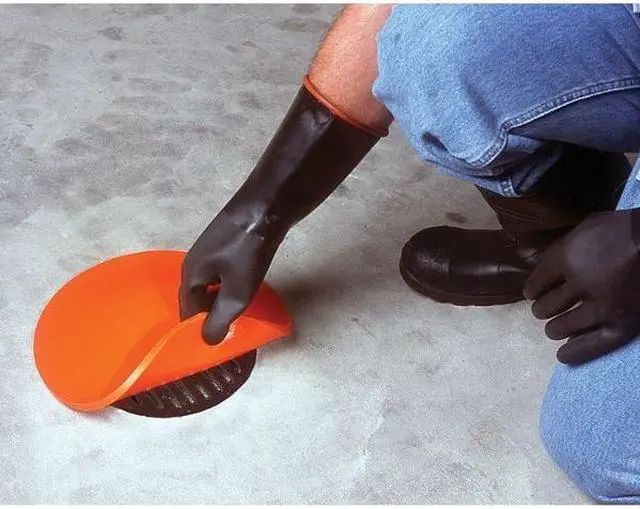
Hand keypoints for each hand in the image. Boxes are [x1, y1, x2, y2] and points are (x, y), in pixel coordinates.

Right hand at [179, 211, 281, 343]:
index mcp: (190, 275)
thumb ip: (220, 318)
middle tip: (227, 333)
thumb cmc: (247, 251)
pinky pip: (220, 274)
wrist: (265, 207)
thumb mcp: (236, 292)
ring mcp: (209, 251)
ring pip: (210, 285)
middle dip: (209, 316)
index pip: (188, 312)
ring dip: (220, 301)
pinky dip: (227, 287)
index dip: (200, 329)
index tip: (215, 344)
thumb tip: (207, 342)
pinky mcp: (225, 244)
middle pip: (197, 298)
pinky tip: (243, 291)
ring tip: (236, 316)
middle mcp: (194, 262)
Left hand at [523, 209, 639, 364]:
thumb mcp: (588, 228)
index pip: (538, 281)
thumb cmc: (625, 229)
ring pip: (562, 327)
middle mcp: (579, 284)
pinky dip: (573, 352)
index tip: (531, 294)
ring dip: (554, 328)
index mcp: (567, 257)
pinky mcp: (621, 325)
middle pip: (547, 306)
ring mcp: (601, 308)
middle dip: (542, 309)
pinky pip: (591, 345)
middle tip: (544, 310)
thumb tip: (546, 266)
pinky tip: (562, 355)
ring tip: (554, 329)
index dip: (531, 290)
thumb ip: (565, 248)